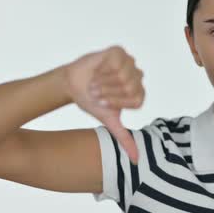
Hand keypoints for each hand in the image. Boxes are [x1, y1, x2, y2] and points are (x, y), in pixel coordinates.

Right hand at [63, 45, 144, 163]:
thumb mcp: (109, 121)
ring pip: (122, 75)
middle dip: (108, 92)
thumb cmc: (92, 102)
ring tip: (96, 82)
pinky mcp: (119, 51)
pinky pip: (115, 62)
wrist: (74, 85)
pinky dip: (102, 69)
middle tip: (97, 92)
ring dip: (104, 81)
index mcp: (139, 94)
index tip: (102, 102)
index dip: (116, 102)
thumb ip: (124, 139)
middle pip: (129, 87)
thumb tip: (136, 161)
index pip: (135, 100)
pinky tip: (97, 70)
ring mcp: (130, 63)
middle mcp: (138, 77)